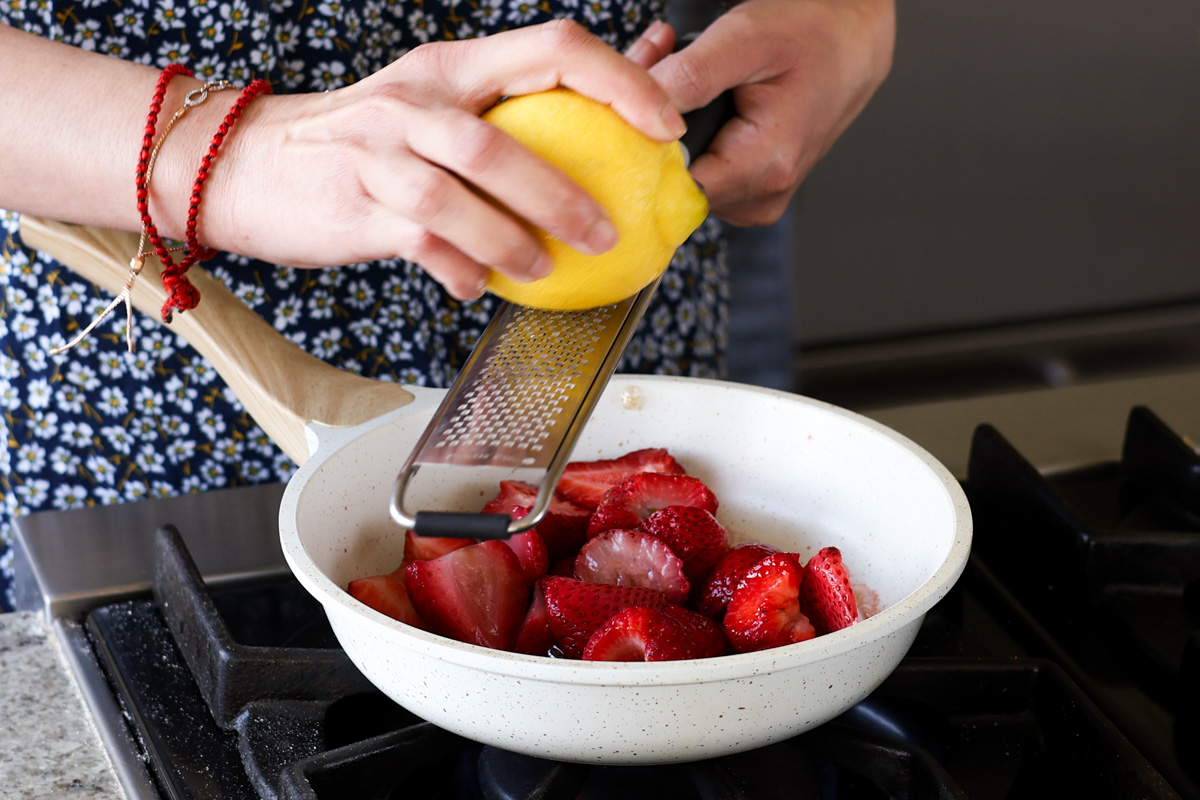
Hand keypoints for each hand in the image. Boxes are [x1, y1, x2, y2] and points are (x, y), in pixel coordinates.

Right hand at [205, 20, 685, 298]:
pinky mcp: (354, 206)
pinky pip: (421, 242)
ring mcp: (379, 153)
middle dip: (566, 192)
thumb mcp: (430, 108)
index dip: (619, 82)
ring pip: (461, 193)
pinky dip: (458, 268)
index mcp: (452, 66)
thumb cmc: (357, 144)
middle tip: (609, 232)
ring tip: (544, 269)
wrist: (244, 164)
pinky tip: (474, 285)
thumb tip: (608, 128)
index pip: (553, 48)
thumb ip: (507, 120)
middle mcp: (416, 99)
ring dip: (514, 239)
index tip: (664, 126)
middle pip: (505, 137)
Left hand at [644, 0, 895, 225]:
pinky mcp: (752, 190)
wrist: (852, 40)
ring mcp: (757, 198)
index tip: (632, 99)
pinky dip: (686, 136)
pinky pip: (701, 173)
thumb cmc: (812, 34)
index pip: (671, 189)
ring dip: (665, 128)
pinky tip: (693, 97)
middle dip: (650, 128)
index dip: (641, 147)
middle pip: (672, 183)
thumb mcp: (745, 40)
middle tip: (654, 65)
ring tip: (676, 72)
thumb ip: (689, 79)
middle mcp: (761, 196)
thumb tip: (635, 115)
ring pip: (682, 178)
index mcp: (765, 167)